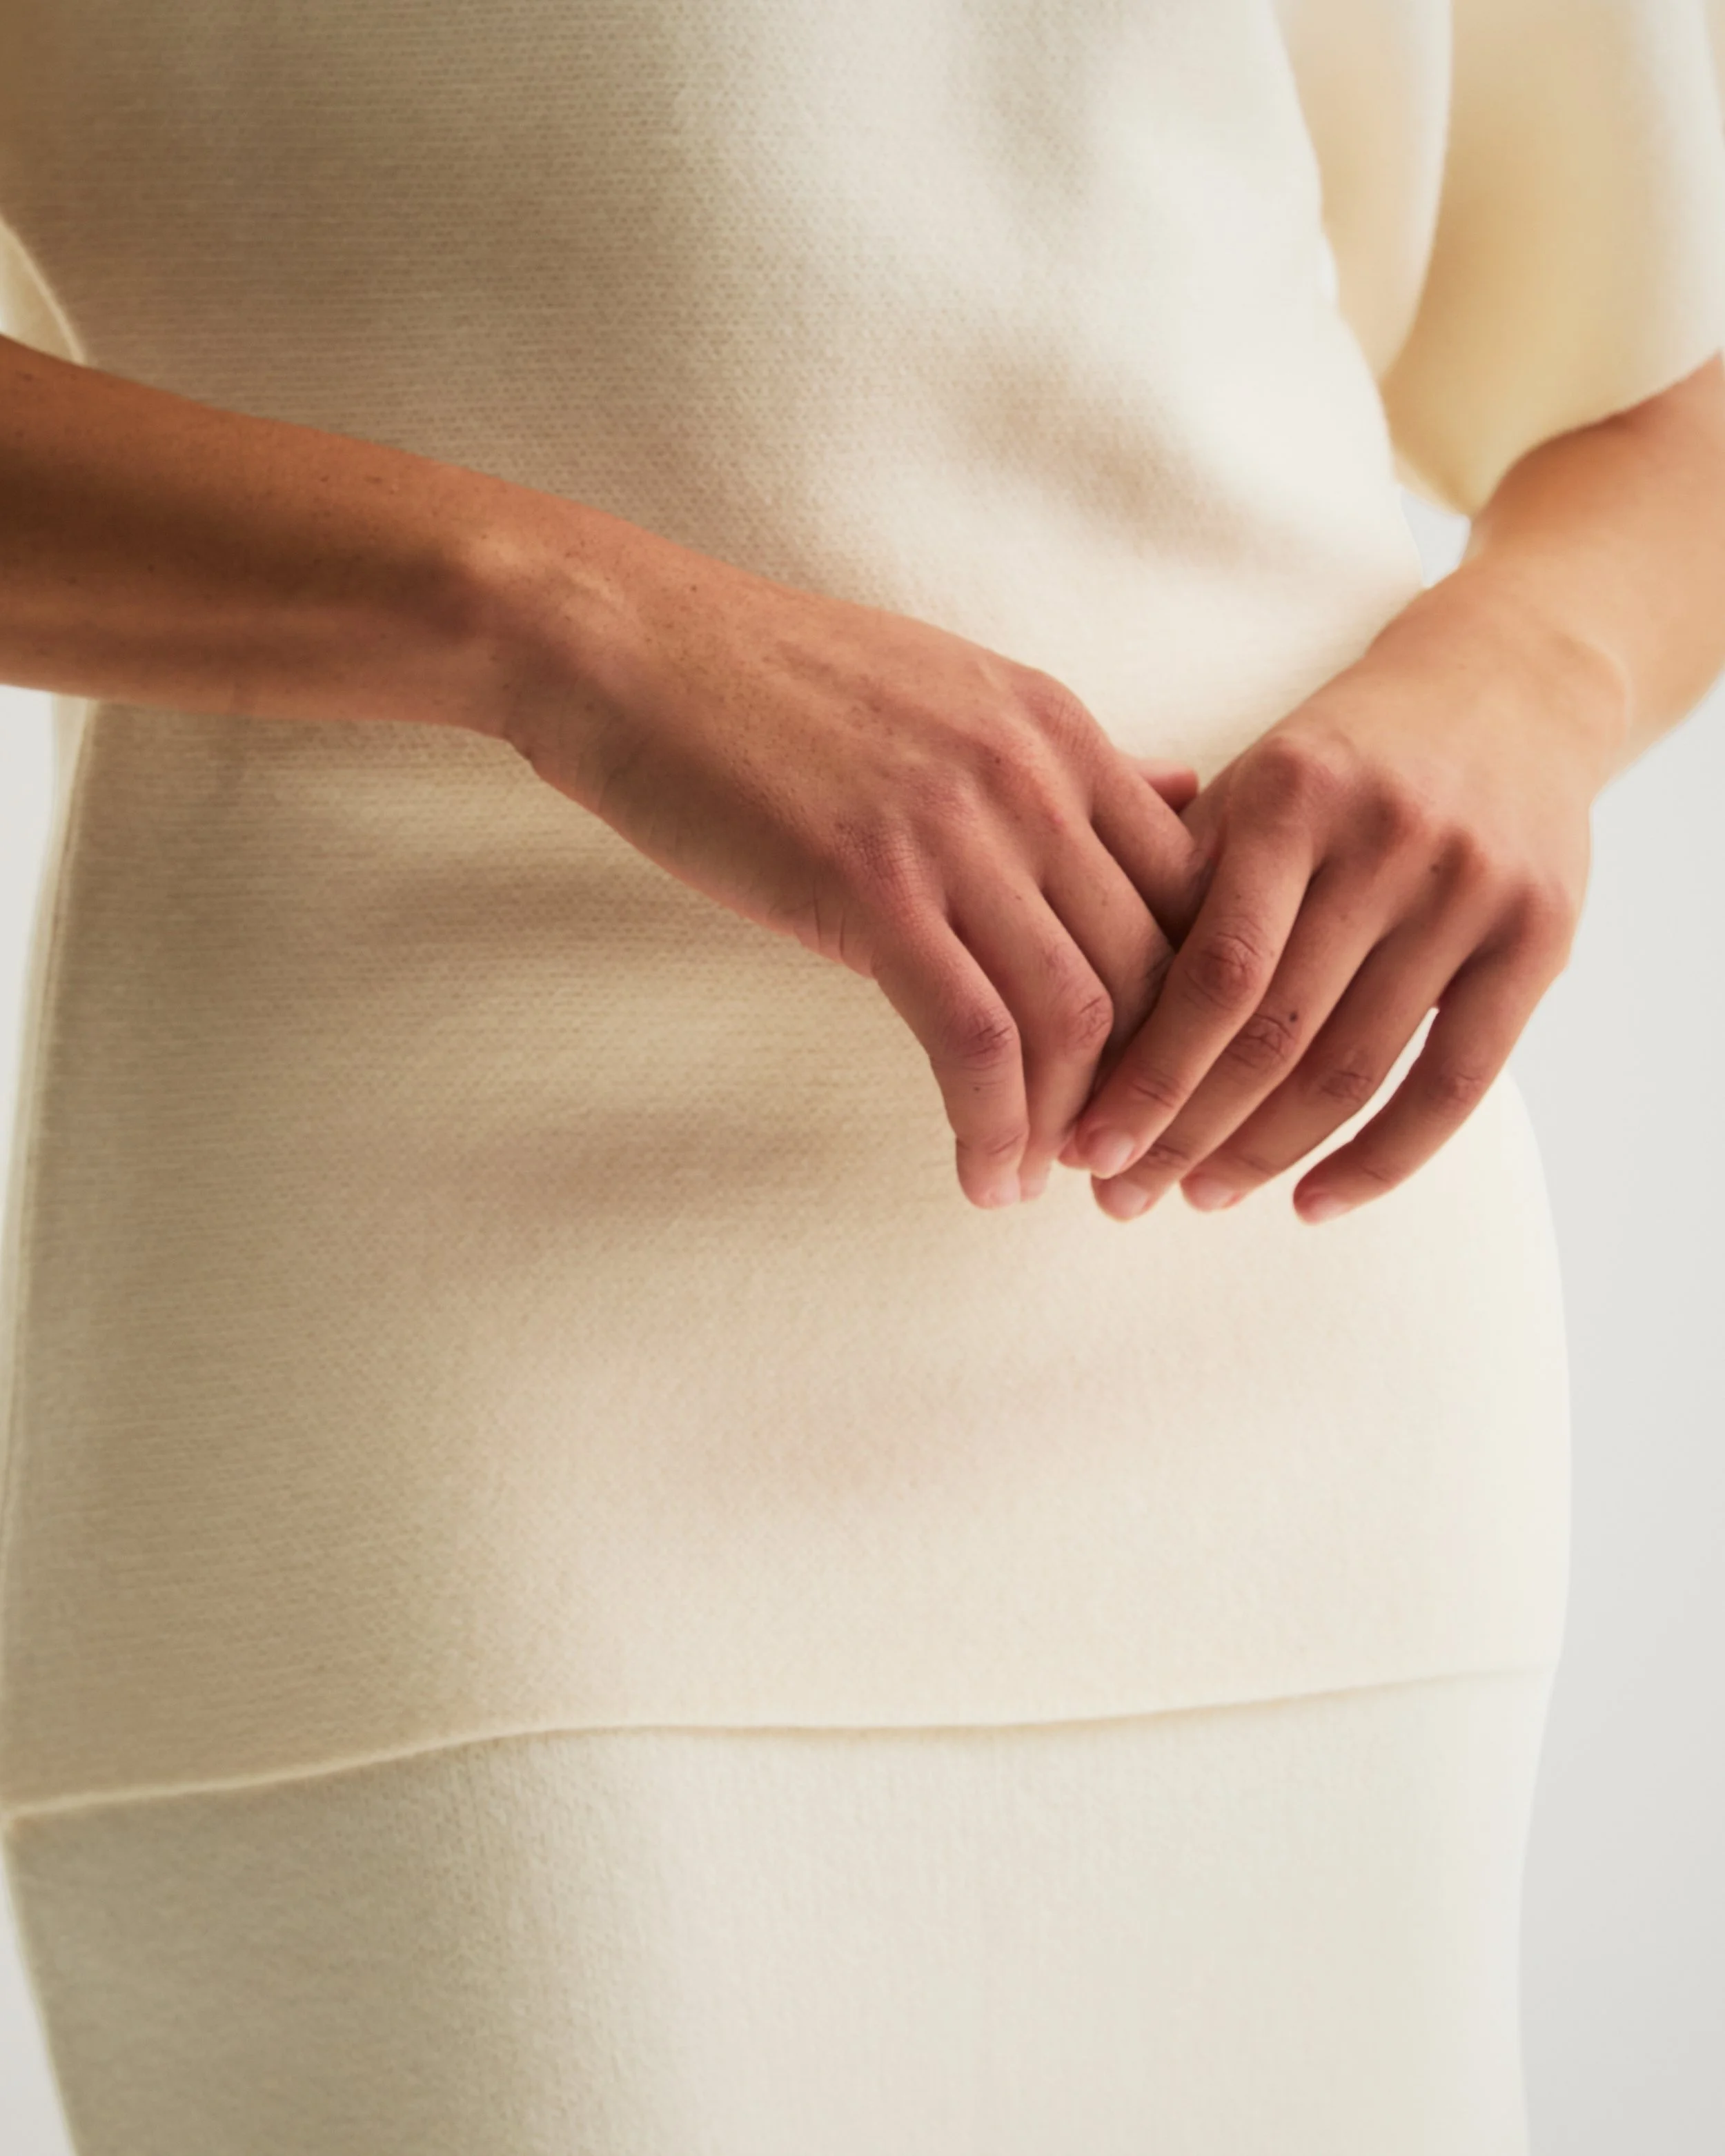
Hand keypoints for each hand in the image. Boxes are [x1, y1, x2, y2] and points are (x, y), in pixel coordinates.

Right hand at [483, 512, 1205, 1207]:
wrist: (629, 646)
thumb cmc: (776, 681)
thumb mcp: (957, 692)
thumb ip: (1076, 761)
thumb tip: (1184, 792)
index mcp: (1060, 731)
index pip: (1190, 892)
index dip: (1192, 1008)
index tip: (1160, 1080)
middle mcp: (1032, 778)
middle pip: (1153, 967)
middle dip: (1150, 1089)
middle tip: (1117, 1163)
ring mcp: (955, 832)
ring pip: (1076, 1016)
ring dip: (1073, 1127)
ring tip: (1043, 1182)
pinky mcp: (870, 887)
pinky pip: (973, 1040)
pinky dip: (993, 1129)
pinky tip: (984, 1178)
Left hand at [1056, 570, 1626, 1222]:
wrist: (1508, 686)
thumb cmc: (1338, 760)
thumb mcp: (1248, 784)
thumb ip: (1170, 879)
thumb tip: (1066, 1022)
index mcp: (1292, 793)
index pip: (1210, 971)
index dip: (1144, 1075)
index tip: (1084, 1146)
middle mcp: (1388, 838)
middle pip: (1273, 1032)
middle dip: (1186, 1133)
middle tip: (1119, 1199)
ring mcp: (1471, 889)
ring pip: (1354, 1069)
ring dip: (1264, 1155)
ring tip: (1195, 1199)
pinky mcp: (1541, 935)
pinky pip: (1454, 1084)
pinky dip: (1380, 1160)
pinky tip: (1310, 1204)